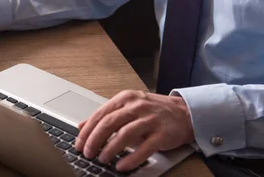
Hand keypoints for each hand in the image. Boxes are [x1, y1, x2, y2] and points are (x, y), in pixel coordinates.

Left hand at [74, 90, 193, 171]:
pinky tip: (121, 165)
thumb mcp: (128, 107)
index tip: (79, 143)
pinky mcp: (162, 133)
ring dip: (110, 149)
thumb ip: (106, 115)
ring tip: (103, 159)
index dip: (88, 130)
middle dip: (95, 140)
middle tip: (88, 153)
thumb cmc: (154, 111)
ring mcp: (150, 119)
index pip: (101, 114)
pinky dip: (130, 158)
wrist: (184, 113)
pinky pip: (144, 148)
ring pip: (124, 134)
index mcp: (126, 98)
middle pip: (109, 123)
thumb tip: (82, 126)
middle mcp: (137, 106)